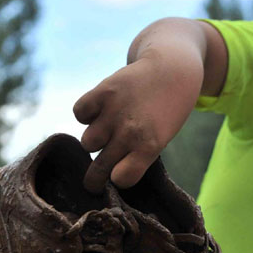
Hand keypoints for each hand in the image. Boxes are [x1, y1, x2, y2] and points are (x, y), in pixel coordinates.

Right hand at [74, 53, 201, 191]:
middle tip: (92, 182)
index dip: (120, 177)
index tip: (120, 174)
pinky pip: (80, 114)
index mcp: (149, 146)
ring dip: (95, 139)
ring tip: (109, 128)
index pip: (122, 178)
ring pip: (87, 142)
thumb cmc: (167, 111)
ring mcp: (113, 111)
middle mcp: (129, 131)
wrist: (173, 69)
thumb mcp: (161, 138)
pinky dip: (87, 113)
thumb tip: (105, 173)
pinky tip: (100, 110)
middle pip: (99, 168)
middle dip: (94, 179)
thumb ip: (137, 153)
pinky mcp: (101, 92)